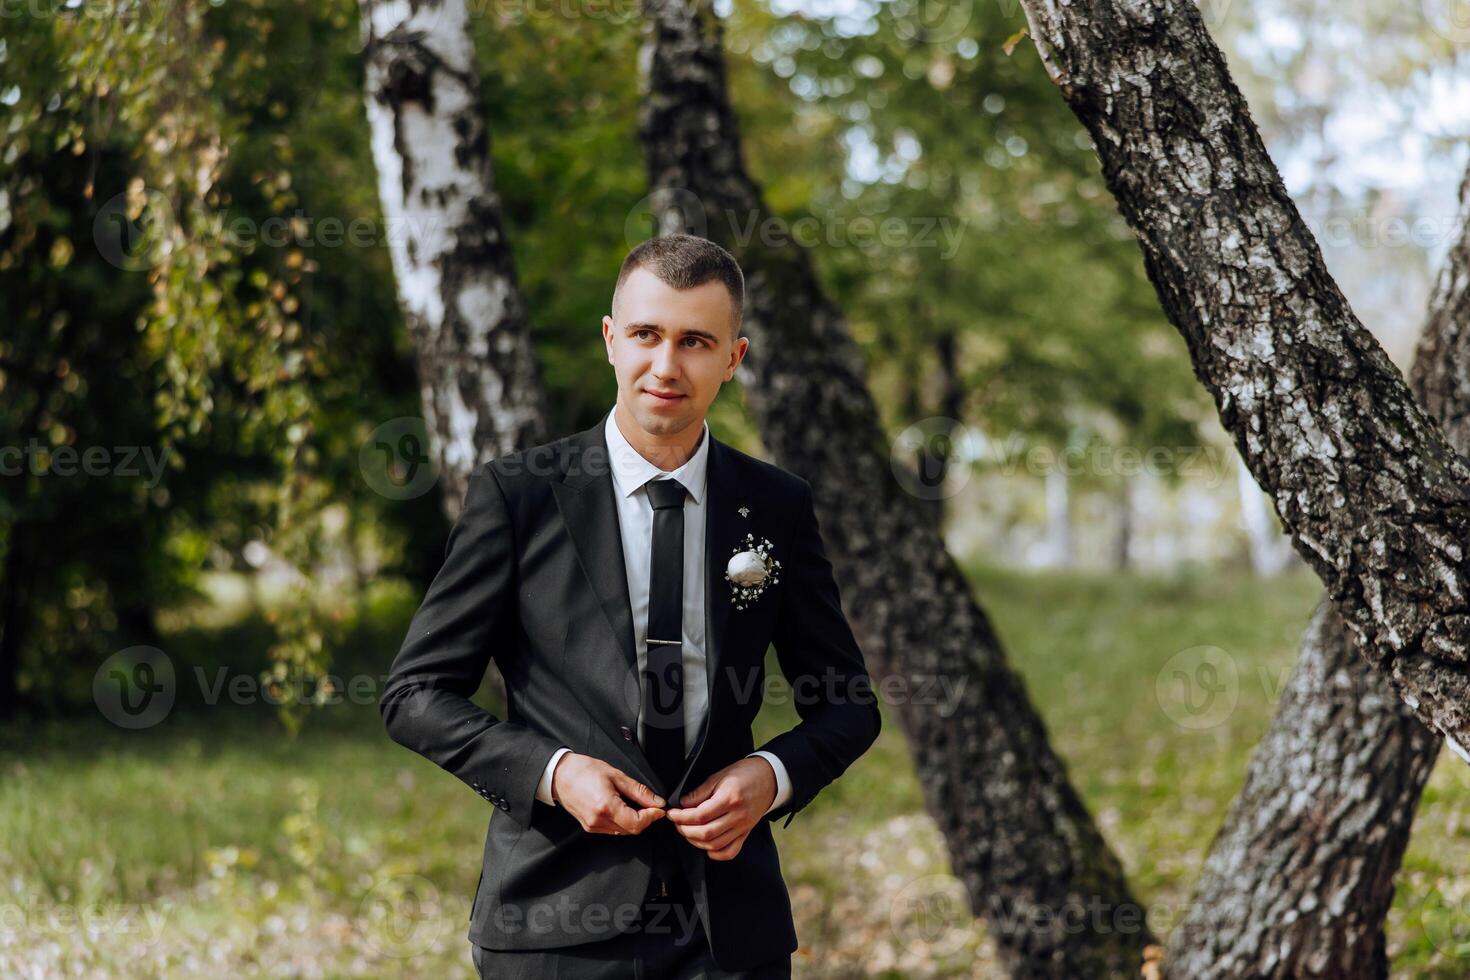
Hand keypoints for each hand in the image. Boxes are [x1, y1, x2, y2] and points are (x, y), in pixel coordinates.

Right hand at [552, 752, 666, 836]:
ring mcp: (593, 826)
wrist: (560, 775)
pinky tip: (621, 808)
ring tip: (634, 804)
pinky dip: (622, 821)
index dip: (652, 817)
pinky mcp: (589, 827)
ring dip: (633, 821)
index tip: (659, 809)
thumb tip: (656, 801)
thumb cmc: (583, 770)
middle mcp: (598, 821)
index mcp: (606, 807)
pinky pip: (612, 829)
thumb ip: (638, 791)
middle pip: (631, 829)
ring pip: (622, 831)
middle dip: (644, 818)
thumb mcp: (616, 775)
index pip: (636, 823)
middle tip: (650, 805)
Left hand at [665, 757, 775, 860]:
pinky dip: (716, 853)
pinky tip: (706, 846)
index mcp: (729, 799)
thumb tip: (683, 804)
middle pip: (706, 833)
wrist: (769, 779)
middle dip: (685, 830)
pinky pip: (730, 851)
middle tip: (677, 823)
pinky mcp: (746, 833)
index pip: (700, 815)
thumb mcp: (719, 776)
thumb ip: (700, 792)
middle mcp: (737, 816)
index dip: (681, 816)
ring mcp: (743, 827)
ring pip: (715, 844)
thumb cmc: (744, 774)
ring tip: (687, 832)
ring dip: (696, 841)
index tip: (672, 813)